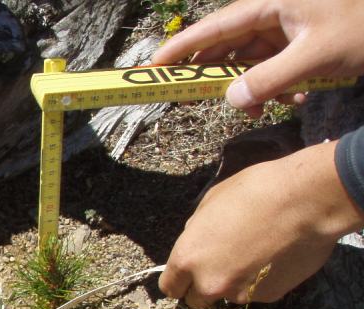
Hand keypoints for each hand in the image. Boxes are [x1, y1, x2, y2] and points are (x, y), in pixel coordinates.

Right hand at [152, 0, 363, 116]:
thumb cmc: (363, 30)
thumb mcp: (314, 57)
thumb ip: (268, 80)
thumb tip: (231, 99)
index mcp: (269, 3)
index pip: (214, 27)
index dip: (182, 46)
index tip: (155, 65)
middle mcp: (272, 12)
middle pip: (228, 46)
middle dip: (219, 76)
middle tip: (195, 100)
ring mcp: (287, 28)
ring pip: (251, 62)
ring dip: (254, 88)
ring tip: (264, 110)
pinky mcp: (300, 42)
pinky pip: (275, 67)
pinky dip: (278, 86)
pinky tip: (294, 99)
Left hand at [159, 140, 363, 308]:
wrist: (304, 202)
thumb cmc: (253, 192)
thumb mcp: (210, 203)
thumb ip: (197, 230)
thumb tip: (197, 239)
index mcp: (187, 258)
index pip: (170, 288)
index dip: (179, 282)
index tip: (187, 277)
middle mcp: (210, 283)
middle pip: (197, 300)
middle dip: (204, 286)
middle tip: (222, 265)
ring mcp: (240, 293)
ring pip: (230, 295)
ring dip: (236, 282)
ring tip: (256, 253)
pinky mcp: (269, 296)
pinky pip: (257, 292)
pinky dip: (262, 280)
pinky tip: (275, 257)